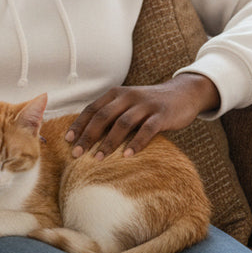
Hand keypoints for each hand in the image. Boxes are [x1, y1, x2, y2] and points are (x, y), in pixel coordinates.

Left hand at [65, 73, 219, 160]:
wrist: (183, 94)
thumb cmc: (149, 105)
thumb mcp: (128, 104)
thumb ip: (111, 115)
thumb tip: (87, 137)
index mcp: (117, 94)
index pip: (92, 109)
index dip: (79, 124)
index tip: (68, 141)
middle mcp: (129, 96)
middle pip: (103, 116)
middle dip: (88, 135)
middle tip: (77, 154)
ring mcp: (146, 105)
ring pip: (123, 123)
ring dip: (109, 142)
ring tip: (98, 159)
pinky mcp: (162, 115)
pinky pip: (147, 129)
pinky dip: (136, 143)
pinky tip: (128, 156)